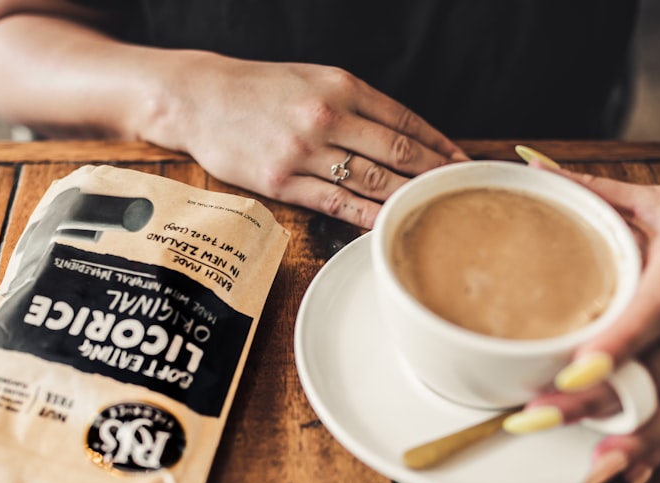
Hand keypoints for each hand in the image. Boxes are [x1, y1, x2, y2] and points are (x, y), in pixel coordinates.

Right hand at [159, 53, 466, 227]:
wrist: (199, 99)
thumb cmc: (258, 90)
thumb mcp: (312, 80)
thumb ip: (355, 104)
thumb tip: (400, 136)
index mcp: (341, 86)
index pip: (404, 121)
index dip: (438, 145)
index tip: (461, 163)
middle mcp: (327, 116)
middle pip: (396, 152)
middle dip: (433, 175)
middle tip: (457, 194)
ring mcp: (304, 151)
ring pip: (371, 180)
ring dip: (406, 198)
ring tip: (430, 212)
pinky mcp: (282, 181)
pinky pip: (336, 203)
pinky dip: (366, 216)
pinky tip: (387, 225)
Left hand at [508, 167, 659, 482]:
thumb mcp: (657, 197)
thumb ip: (593, 190)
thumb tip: (530, 168)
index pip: (656, 307)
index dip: (620, 341)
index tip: (577, 368)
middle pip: (654, 369)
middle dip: (597, 400)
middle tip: (537, 418)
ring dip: (633, 441)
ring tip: (585, 468)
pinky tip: (627, 479)